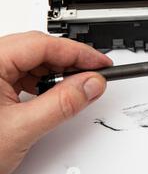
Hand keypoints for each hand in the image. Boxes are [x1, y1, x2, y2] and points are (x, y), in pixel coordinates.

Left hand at [0, 31, 111, 173]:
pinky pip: (23, 75)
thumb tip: (91, 84)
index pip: (42, 45)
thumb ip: (62, 104)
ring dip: (57, 72)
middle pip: (38, 49)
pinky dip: (44, 83)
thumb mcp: (21, 128)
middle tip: (94, 73)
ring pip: (32, 61)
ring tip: (77, 85)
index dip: (77, 52)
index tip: (101, 62)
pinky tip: (54, 92)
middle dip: (70, 61)